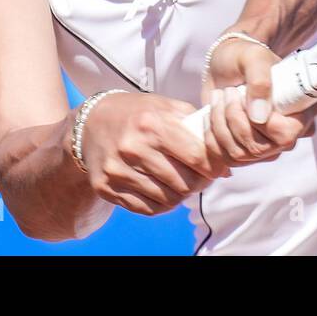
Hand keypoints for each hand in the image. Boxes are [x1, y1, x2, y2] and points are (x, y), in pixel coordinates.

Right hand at [75, 91, 233, 216]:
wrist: (90, 124)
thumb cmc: (137, 114)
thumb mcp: (164, 106)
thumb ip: (196, 128)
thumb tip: (226, 165)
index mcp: (151, 123)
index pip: (196, 156)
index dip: (212, 166)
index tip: (216, 168)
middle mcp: (132, 148)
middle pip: (184, 183)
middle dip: (198, 183)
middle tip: (200, 178)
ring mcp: (117, 170)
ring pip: (167, 200)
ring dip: (180, 195)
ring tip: (181, 183)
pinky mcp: (106, 187)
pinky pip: (146, 209)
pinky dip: (160, 204)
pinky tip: (161, 189)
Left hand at [199, 30, 316, 166]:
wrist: (227, 64)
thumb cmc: (245, 57)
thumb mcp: (254, 57)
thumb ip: (260, 81)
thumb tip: (259, 117)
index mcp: (301, 112)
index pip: (286, 135)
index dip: (261, 122)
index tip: (243, 95)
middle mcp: (286, 136)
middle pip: (258, 148)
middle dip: (234, 117)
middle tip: (228, 91)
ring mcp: (264, 148)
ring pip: (238, 154)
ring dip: (219, 123)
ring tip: (220, 96)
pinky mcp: (243, 153)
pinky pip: (223, 158)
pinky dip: (210, 134)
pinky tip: (212, 113)